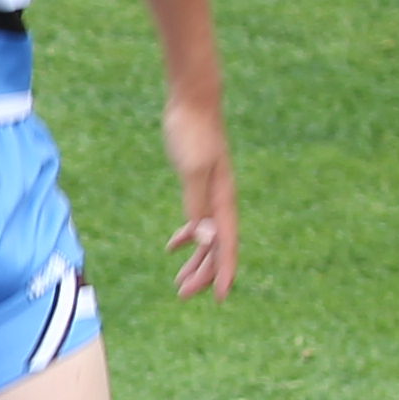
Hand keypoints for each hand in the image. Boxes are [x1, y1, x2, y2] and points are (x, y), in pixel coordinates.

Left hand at [163, 92, 234, 299]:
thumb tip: (205, 239)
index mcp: (223, 199)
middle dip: (203, 274)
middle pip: (216, 247)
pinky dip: (186, 237)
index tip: (220, 299)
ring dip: (195, 261)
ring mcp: (211, 192)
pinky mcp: (198, 184)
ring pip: (206, 237)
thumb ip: (198, 204)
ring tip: (179, 283)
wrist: (193, 100)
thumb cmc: (192, 131)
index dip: (224, 273)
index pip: (226, 245)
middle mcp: (220, 200)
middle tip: (183, 295)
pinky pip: (196, 220)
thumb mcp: (192, 169)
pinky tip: (172, 247)